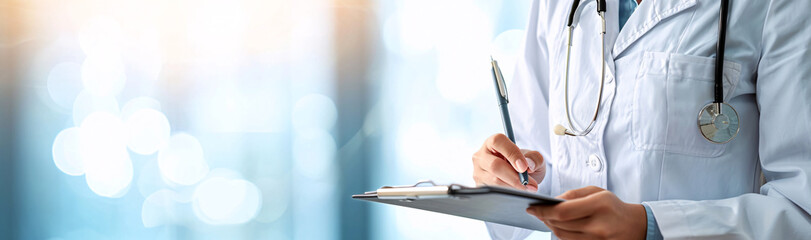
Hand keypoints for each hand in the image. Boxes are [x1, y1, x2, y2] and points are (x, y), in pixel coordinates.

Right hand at [472, 133, 545, 190]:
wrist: (519, 178)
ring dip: (513, 187)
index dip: (512, 154)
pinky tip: (517, 192)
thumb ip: (535, 158)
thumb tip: (529, 165)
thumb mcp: (533, 158)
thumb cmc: (524, 164)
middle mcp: (481, 155)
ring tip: (528, 188)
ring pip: (494, 181)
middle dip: (514, 176)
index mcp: (493, 142)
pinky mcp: (479, 185)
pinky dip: (508, 193)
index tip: (524, 167)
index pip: (498, 142)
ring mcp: (478, 171)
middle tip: (530, 183)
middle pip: (494, 165)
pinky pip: (493, 191)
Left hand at [526, 186, 646, 239]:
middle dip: (544, 218)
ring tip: (544, 218)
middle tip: (535, 211)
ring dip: (550, 226)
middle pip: (560, 225)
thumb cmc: (613, 206)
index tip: (531, 207)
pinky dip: (560, 234)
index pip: (562, 211)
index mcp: (599, 205)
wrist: (635, 226)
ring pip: (562, 236)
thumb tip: (551, 201)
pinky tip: (555, 226)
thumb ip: (573, 194)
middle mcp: (598, 225)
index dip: (543, 211)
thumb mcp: (597, 192)